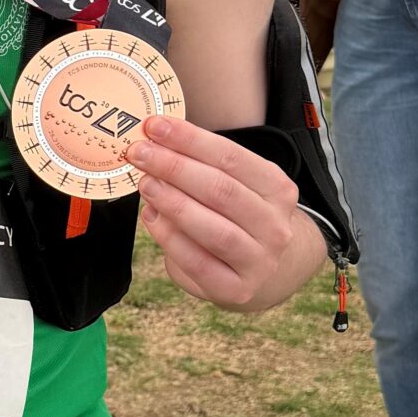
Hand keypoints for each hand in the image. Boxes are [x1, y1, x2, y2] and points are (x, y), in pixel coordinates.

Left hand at [126, 116, 302, 310]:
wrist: (259, 270)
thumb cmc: (234, 216)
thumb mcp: (232, 185)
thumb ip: (200, 166)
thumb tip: (154, 142)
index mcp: (278, 189)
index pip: (231, 157)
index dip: (190, 140)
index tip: (154, 126)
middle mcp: (275, 225)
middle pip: (221, 190)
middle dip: (174, 167)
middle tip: (140, 153)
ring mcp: (260, 261)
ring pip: (214, 229)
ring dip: (173, 202)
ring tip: (145, 183)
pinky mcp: (237, 290)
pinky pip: (198, 262)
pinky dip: (170, 238)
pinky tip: (151, 216)